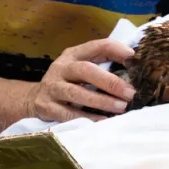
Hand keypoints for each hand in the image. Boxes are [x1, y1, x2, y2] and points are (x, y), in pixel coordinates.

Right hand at [22, 38, 138, 121]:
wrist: (33, 99)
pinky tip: (102, 122)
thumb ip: (102, 64)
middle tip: (130, 93)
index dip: (115, 50)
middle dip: (109, 82)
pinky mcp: (46, 106)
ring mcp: (51, 87)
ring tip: (121, 107)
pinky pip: (68, 114)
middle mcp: (60, 68)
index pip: (96, 46)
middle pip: (85, 70)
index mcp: (73, 55)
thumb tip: (135, 65)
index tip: (133, 58)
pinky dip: (86, 118)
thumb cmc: (68, 82)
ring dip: (101, 101)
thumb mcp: (81, 68)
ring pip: (76, 93)